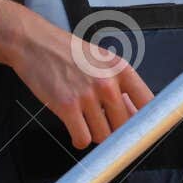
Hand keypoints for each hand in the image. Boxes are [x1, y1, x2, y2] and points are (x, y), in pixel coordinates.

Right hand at [9, 13, 153, 147]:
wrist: (33, 43)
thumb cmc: (67, 52)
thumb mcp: (101, 60)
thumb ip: (119, 85)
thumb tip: (134, 115)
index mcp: (121, 69)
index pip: (149, 103)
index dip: (148, 121)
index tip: (143, 131)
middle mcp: (108, 82)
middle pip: (125, 126)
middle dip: (116, 131)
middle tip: (104, 126)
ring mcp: (87, 95)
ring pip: (104, 136)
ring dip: (96, 135)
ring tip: (86, 123)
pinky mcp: (66, 106)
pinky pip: (83, 138)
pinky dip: (79, 139)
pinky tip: (76, 131)